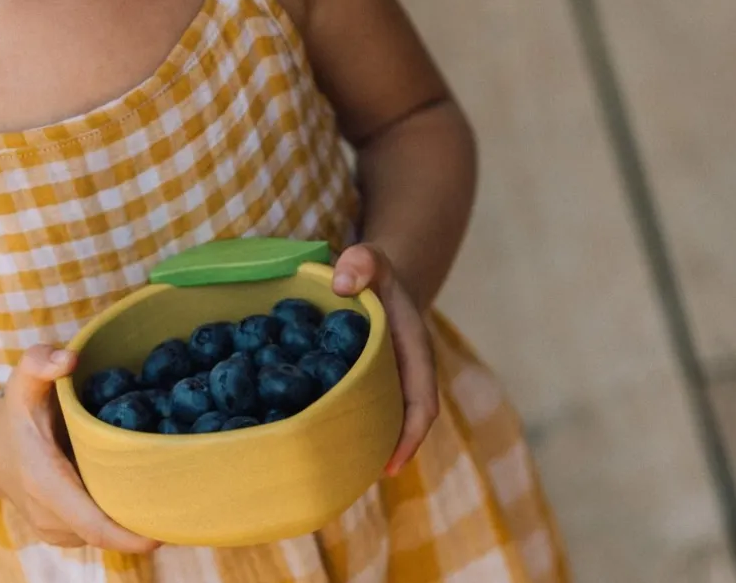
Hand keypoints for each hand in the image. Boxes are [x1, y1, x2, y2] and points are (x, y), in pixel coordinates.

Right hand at [0, 344, 160, 552]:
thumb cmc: (17, 411)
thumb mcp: (22, 379)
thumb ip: (41, 361)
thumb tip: (70, 359)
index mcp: (44, 481)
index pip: (92, 524)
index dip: (128, 535)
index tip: (164, 533)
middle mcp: (48, 516)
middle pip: (107, 532)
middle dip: (144, 523)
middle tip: (185, 501)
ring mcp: (55, 530)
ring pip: (105, 532)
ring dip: (133, 517)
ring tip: (166, 489)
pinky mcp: (64, 534)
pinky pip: (99, 530)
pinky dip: (120, 516)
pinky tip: (138, 490)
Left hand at [331, 244, 439, 475]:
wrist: (374, 273)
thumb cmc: (374, 270)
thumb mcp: (372, 258)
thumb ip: (363, 262)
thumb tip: (343, 285)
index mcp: (414, 353)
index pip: (422, 403)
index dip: (410, 435)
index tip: (391, 464)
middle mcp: (402, 374)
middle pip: (400, 423)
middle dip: (382, 452)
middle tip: (349, 478)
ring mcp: (383, 381)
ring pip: (377, 420)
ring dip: (361, 444)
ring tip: (330, 472)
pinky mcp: (361, 381)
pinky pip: (355, 407)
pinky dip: (341, 424)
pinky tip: (313, 439)